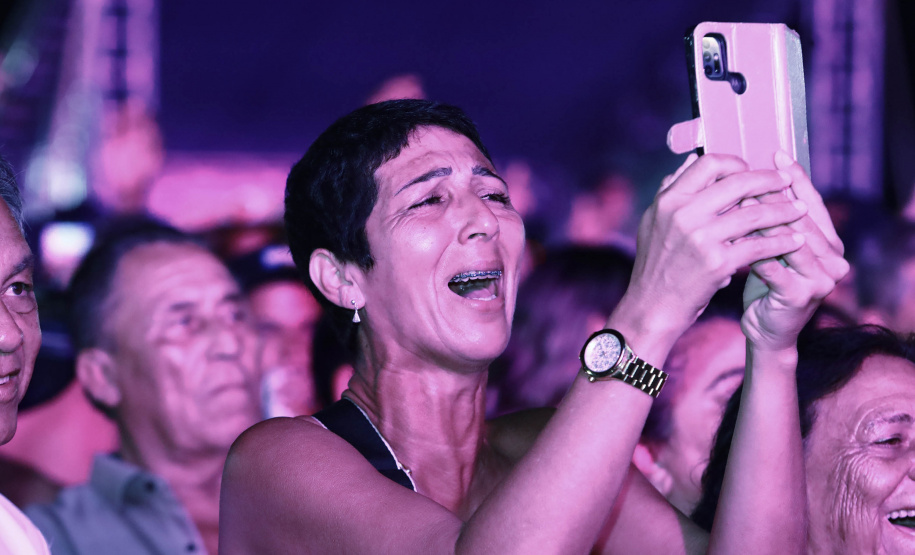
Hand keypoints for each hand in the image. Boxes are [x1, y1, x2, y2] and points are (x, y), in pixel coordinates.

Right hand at [625, 153, 808, 337]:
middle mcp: (683, 214)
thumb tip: (691, 159)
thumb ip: (671, 189)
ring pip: (755, 213)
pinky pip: (759, 245)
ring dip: (784, 210)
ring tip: (800, 210)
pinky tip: (794, 240)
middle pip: (738, 182)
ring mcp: (701, 238)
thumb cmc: (655, 265)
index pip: (709, 164)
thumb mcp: (653, 220)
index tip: (751, 171)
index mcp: (669, 200)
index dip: (736, 163)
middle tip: (787, 183)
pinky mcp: (717, 262)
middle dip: (769, 181)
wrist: (652, 307)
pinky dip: (781, 242)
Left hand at [741, 152, 849, 351]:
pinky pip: (774, 267)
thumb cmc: (764, 282)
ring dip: (763, 220)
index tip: (775, 153)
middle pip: (801, 217)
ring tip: (738, 200)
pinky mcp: (803, 295)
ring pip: (790, 239)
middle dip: (773, 195)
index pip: (812, 201)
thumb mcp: (769, 244)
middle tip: (748, 174)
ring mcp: (822, 278)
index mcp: (829, 241)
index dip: (794, 177)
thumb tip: (750, 173)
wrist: (765, 330)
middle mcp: (834, 257)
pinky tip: (734, 237)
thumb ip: (769, 214)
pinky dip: (753, 250)